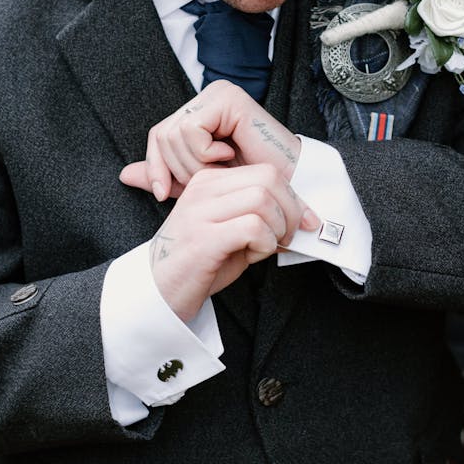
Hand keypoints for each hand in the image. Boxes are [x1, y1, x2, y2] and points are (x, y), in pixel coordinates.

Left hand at [121, 80, 303, 201]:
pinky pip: (191, 129)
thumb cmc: (249, 187)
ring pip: (174, 134)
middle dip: (180, 169)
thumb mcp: (197, 182)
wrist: (286, 191)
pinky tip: (228, 155)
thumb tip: (125, 175)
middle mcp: (208, 97)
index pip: (158, 136)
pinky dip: (204, 153)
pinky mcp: (227, 98)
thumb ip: (165, 175)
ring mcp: (218, 94)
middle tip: (209, 179)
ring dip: (195, 164)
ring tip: (222, 169)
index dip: (155, 167)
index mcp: (200, 112)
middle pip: (162, 135)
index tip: (162, 195)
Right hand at [145, 164, 317, 320]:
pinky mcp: (203, 239)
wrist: (160, 291)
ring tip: (264, 246)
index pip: (265, 171)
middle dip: (291, 209)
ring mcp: (200, 213)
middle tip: (287, 235)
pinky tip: (252, 255)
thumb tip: (303, 215)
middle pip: (268, 179)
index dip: (292, 197)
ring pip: (262, 200)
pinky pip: (252, 227)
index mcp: (209, 182)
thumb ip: (259, 214)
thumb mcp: (231, 229)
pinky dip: (264, 244)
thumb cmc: (200, 263)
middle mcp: (202, 190)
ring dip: (277, 228)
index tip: (302, 221)